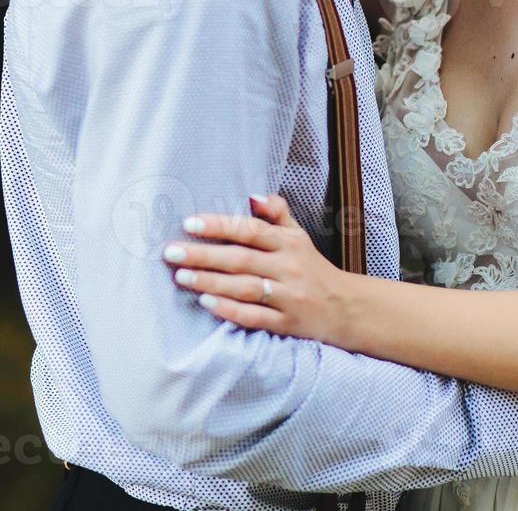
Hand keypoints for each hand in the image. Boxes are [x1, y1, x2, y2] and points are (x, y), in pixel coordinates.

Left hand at [160, 193, 348, 343]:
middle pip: (241, 259)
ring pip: (245, 287)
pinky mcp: (287, 323)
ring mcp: (288, 297)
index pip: (250, 230)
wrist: (346, 307)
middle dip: (203, 255)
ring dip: (211, 282)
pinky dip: (231, 310)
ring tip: (181, 277)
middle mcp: (289, 267)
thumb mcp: (299, 236)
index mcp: (289, 242)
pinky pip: (255, 317)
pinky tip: (207, 303)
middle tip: (171, 252)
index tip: (189, 223)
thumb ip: (276, 213)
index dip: (220, 225)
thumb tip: (252, 195)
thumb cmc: (312, 267)